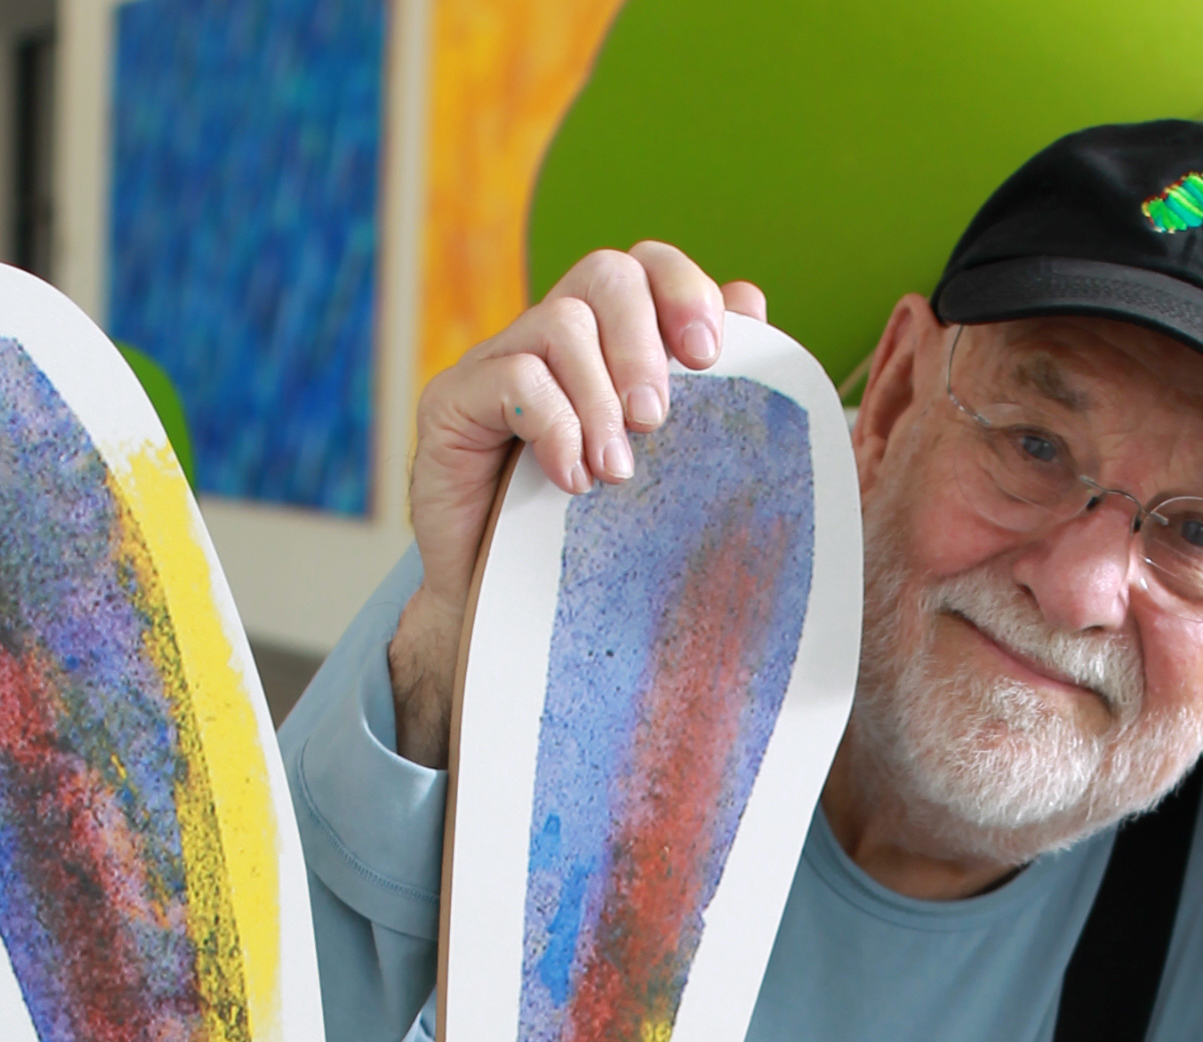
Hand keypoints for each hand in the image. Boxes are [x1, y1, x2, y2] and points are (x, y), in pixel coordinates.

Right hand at [387, 243, 767, 767]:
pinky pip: (512, 378)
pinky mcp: (451, 401)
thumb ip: (705, 392)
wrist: (508, 613)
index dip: (684, 290)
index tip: (708, 356)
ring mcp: (496, 362)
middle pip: (605, 273)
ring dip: (601, 398)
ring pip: (561, 323)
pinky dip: (554, 427)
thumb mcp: (666, 468)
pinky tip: (570, 481)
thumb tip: (751, 299)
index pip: (647, 266)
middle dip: (644, 342)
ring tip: (616, 471)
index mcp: (608, 341)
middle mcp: (550, 337)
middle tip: (657, 420)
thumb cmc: (594, 539)